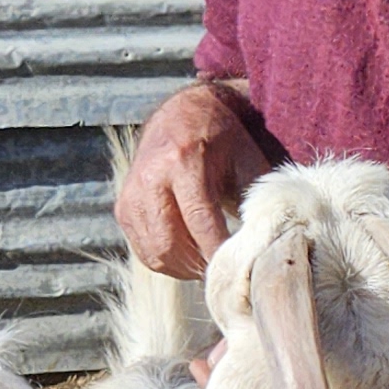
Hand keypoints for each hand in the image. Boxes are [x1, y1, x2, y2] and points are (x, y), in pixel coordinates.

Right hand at [119, 79, 274, 276]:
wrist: (180, 116)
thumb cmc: (222, 140)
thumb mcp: (246, 157)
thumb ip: (256, 198)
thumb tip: (265, 242)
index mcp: (183, 161)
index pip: (199, 218)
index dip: (216, 250)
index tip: (236, 268)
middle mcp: (151, 177)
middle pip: (170, 242)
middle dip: (198, 264)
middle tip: (222, 271)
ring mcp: (132, 195)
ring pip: (154, 252)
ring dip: (183, 268)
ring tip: (206, 264)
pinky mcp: (124, 208)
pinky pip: (143, 250)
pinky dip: (166, 261)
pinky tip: (187, 256)